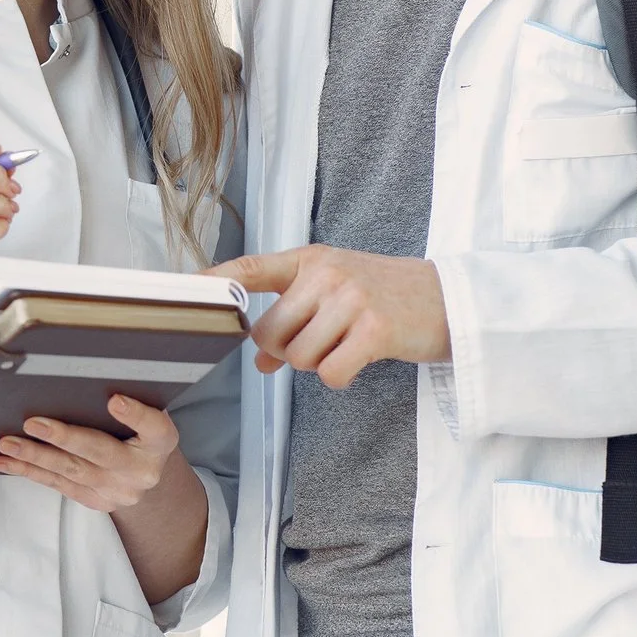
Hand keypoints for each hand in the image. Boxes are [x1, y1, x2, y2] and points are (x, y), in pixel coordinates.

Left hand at [0, 394, 178, 511]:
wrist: (146, 471)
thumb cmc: (140, 432)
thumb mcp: (146, 412)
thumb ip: (128, 399)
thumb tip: (88, 381)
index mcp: (160, 441)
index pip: (153, 426)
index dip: (134, 414)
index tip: (115, 400)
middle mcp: (143, 470)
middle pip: (99, 452)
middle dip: (63, 438)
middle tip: (32, 424)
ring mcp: (119, 491)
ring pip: (71, 471)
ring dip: (35, 456)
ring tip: (8, 444)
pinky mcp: (97, 501)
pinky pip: (59, 485)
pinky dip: (30, 471)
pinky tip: (8, 462)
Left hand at [208, 246, 449, 387]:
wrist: (449, 300)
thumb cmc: (385, 295)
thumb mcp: (336, 292)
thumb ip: (293, 317)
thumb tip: (258, 359)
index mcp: (311, 259)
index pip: (252, 268)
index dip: (217, 282)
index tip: (187, 293)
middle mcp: (326, 274)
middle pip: (270, 332)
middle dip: (285, 351)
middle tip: (316, 346)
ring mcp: (351, 299)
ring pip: (299, 357)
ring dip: (316, 365)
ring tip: (344, 346)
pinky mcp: (374, 330)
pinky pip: (330, 373)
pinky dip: (339, 377)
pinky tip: (359, 361)